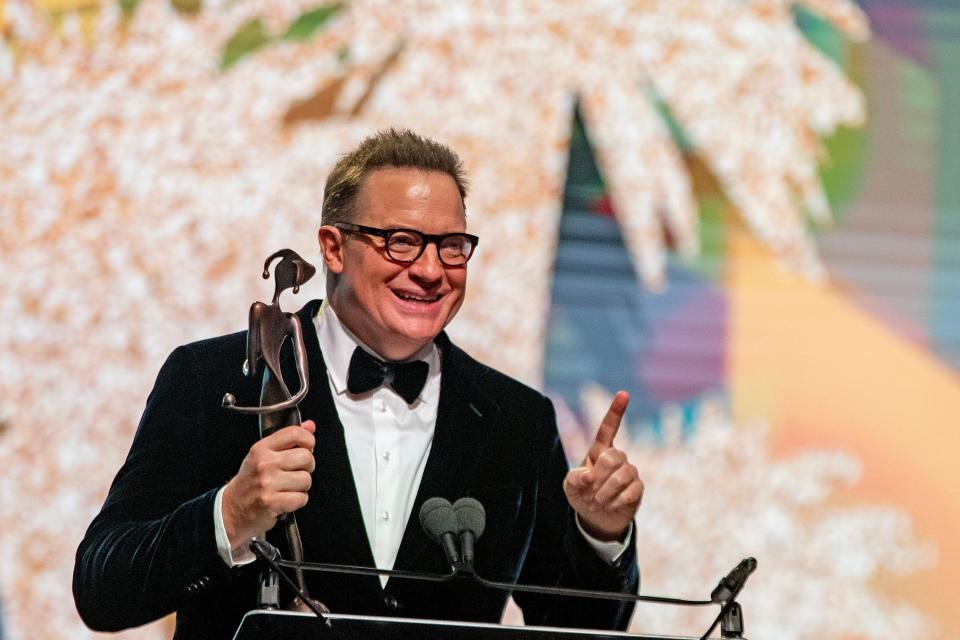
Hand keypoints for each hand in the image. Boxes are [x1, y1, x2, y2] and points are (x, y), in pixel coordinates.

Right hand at [222, 420, 315, 549]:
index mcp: (261, 448)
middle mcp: (263, 463)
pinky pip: (301, 498)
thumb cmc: (251, 481)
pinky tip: (286, 500)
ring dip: (302, 487)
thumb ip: (288, 439)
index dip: (308, 440)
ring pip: (306, 479)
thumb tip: (310, 425)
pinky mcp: (271, 502)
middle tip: (295, 473)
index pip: (294, 433)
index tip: (307, 448)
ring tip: (288, 488)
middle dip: (307, 467)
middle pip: (306, 457)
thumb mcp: (263, 456)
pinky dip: (298, 501)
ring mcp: (267, 483)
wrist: (232, 509)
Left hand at [563, 391, 642, 540]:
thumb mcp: (570, 487)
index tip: (624, 393)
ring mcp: (629, 471)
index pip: (608, 428)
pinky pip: (631, 491)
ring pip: (622, 475)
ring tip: (597, 502)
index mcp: (598, 450)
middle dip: (598, 478)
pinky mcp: (638, 487)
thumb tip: (588, 475)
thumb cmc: (582, 495)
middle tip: (590, 494)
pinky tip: (611, 505)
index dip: (616, 411)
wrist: (597, 518)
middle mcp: (616, 457)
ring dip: (605, 493)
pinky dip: (616, 501)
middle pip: (612, 457)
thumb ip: (574, 479)